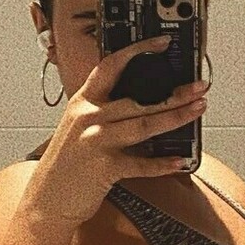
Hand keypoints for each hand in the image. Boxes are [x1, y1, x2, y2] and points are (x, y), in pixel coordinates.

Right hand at [25, 33, 209, 226]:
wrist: (46, 201)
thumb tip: (145, 104)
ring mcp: (96, 142)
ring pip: (144, 126)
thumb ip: (104, 113)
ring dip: (176, 117)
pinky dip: (163, 163)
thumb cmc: (66, 166)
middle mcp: (88, 118)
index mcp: (83, 103)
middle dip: (174, 93)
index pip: (111, 66)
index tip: (161, 43)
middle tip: (199, 87)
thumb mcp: (78, 128)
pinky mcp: (104, 168)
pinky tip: (180, 159)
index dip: (137, 51)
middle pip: (138, 100)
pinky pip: (142, 164)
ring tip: (197, 110)